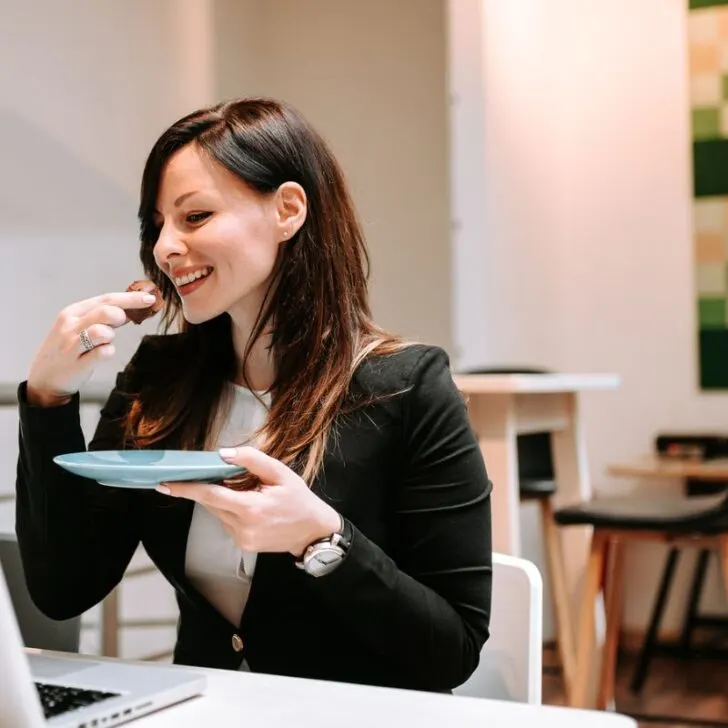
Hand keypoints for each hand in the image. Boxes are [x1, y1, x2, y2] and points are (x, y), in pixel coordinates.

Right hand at [27, 291, 157, 405]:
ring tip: (103, 342)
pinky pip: (103, 353)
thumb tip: (129, 310)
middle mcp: (70, 326)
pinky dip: (108, 352)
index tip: (150, 298)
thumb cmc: (67, 349)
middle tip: (121, 324)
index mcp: (73, 312)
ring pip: (103, 331)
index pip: (106, 299)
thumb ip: (102, 318)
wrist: (44, 377)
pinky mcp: (77, 364)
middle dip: (122, 316)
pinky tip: (101, 355)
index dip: (131, 298)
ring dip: (111, 336)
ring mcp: (72, 345)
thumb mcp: (79, 326)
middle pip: (106, 311)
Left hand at [157, 446, 341, 555]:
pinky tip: (249, 504)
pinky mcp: (243, 544)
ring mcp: (241, 539)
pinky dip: (230, 509)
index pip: (210, 495)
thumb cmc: (299, 500)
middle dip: (205, 488)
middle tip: (202, 473)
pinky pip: (227, 522)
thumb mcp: (281, 473)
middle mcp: (242, 527)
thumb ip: (252, 460)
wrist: (313, 532)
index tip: (165, 484)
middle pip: (211, 503)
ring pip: (218, 513)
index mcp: (251, 508)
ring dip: (221, 498)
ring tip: (245, 489)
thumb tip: (223, 453)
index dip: (185, 489)